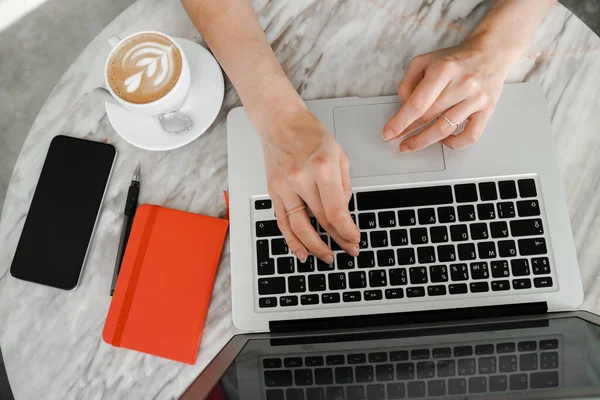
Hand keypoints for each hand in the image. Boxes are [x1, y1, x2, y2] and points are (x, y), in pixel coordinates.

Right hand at [262, 106, 360, 263]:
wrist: (280, 122)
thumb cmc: (310, 134)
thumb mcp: (339, 155)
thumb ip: (344, 186)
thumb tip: (344, 213)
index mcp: (322, 168)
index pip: (336, 211)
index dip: (347, 231)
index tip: (355, 240)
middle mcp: (301, 179)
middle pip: (320, 221)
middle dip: (337, 239)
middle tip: (349, 250)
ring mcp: (284, 187)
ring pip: (299, 227)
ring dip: (315, 247)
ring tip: (327, 257)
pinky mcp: (273, 191)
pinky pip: (282, 222)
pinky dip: (292, 240)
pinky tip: (301, 252)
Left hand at [382, 39, 511, 151]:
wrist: (492, 53)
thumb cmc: (455, 60)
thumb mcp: (425, 61)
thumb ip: (408, 81)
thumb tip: (402, 105)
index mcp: (444, 69)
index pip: (418, 103)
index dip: (400, 122)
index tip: (388, 133)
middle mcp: (463, 84)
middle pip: (429, 117)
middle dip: (408, 132)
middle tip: (396, 139)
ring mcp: (477, 99)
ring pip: (445, 129)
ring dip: (424, 141)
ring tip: (410, 145)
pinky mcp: (488, 110)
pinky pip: (470, 136)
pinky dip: (454, 143)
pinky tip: (442, 140)